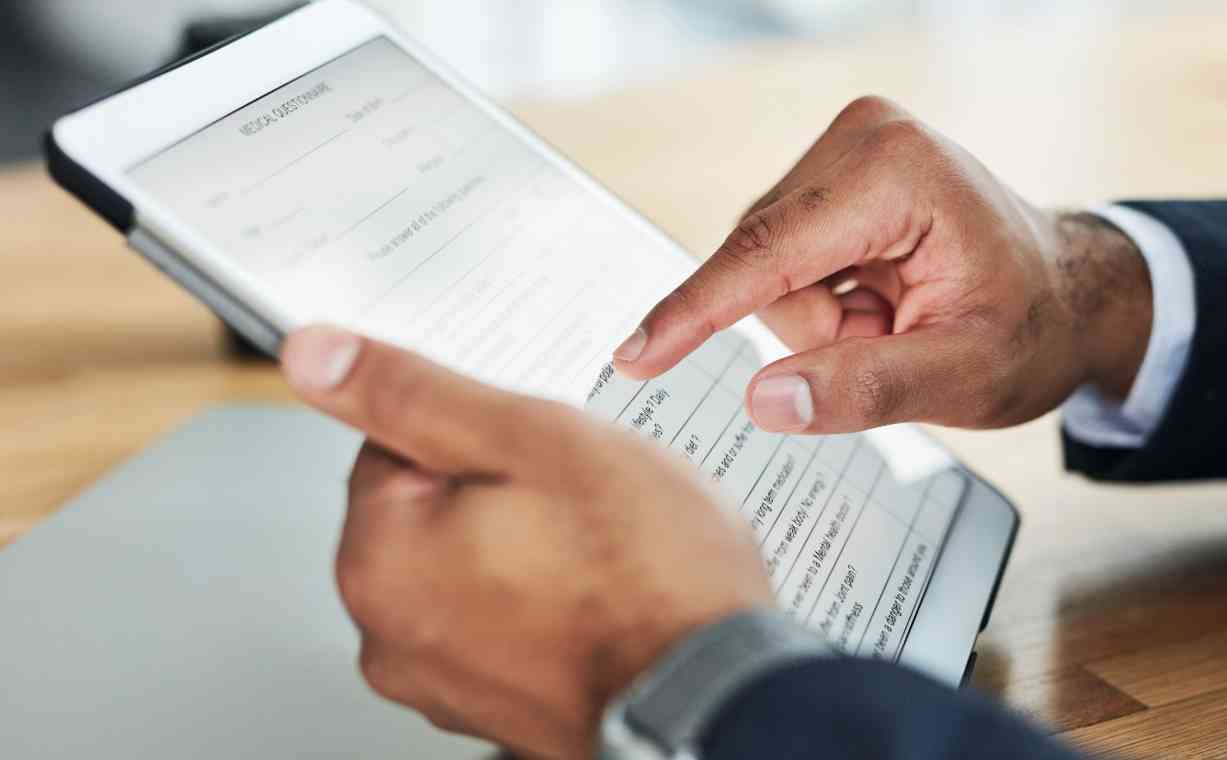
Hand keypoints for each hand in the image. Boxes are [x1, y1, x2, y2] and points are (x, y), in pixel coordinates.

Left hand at [280, 326, 773, 758]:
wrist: (723, 696)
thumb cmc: (650, 575)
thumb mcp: (534, 442)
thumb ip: (416, 395)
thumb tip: (315, 356)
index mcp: (381, 560)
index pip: (394, 444)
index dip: (482, 431)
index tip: (540, 449)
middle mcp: (393, 637)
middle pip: (433, 511)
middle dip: (508, 492)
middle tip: (584, 502)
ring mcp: (446, 685)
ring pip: (478, 566)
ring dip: (533, 549)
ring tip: (606, 555)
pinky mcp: (499, 711)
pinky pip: (511, 625)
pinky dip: (552, 605)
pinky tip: (609, 599)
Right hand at [613, 96, 1151, 433]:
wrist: (1068, 295)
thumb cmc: (1033, 328)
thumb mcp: (965, 377)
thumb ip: (865, 390)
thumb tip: (765, 400)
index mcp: (897, 172)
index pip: (769, 255)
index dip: (697, 313)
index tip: (635, 356)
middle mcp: (863, 138)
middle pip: (763, 263)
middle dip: (814, 329)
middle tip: (893, 342)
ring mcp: (846, 148)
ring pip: (765, 266)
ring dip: (818, 320)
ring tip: (895, 324)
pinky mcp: (834, 172)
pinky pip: (781, 258)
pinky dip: (822, 302)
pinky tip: (880, 304)